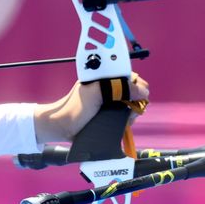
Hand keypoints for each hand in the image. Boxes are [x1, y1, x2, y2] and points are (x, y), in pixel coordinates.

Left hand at [32, 73, 149, 144]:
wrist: (62, 127)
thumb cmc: (75, 108)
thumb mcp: (96, 93)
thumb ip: (118, 88)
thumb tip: (142, 91)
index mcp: (105, 77)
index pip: (129, 76)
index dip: (138, 84)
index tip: (140, 95)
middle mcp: (108, 88)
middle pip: (133, 91)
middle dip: (136, 100)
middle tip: (130, 109)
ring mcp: (109, 102)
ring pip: (131, 104)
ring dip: (132, 112)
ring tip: (126, 118)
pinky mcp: (109, 114)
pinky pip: (125, 115)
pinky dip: (127, 120)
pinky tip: (123, 124)